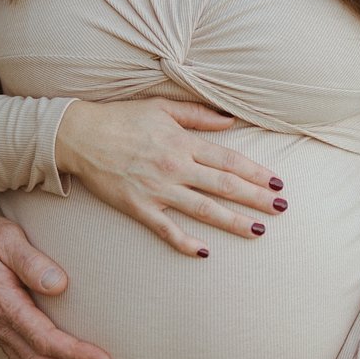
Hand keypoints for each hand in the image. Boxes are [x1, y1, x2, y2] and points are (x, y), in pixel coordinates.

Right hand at [53, 97, 284, 257]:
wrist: (78, 135)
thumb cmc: (119, 118)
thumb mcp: (160, 107)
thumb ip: (197, 114)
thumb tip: (230, 120)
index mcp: (182, 142)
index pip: (228, 160)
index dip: (256, 172)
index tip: (277, 183)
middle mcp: (174, 167)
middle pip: (224, 186)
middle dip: (256, 198)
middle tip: (282, 209)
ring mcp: (157, 189)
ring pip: (205, 209)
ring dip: (235, 222)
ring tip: (260, 231)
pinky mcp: (138, 207)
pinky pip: (166, 229)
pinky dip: (186, 242)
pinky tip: (205, 252)